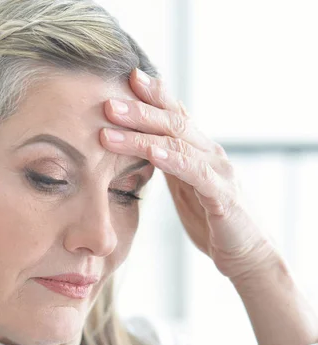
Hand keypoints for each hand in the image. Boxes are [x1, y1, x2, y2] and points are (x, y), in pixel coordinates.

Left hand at [100, 68, 279, 282]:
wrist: (248, 255)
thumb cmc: (214, 223)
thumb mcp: (186, 190)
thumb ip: (170, 167)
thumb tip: (143, 149)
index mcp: (199, 152)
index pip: (175, 115)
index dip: (151, 96)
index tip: (124, 78)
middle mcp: (211, 154)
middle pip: (173, 122)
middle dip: (139, 109)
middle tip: (107, 101)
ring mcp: (219, 172)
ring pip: (178, 143)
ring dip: (142, 134)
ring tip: (111, 128)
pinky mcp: (223, 196)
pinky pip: (195, 173)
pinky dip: (172, 160)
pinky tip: (151, 152)